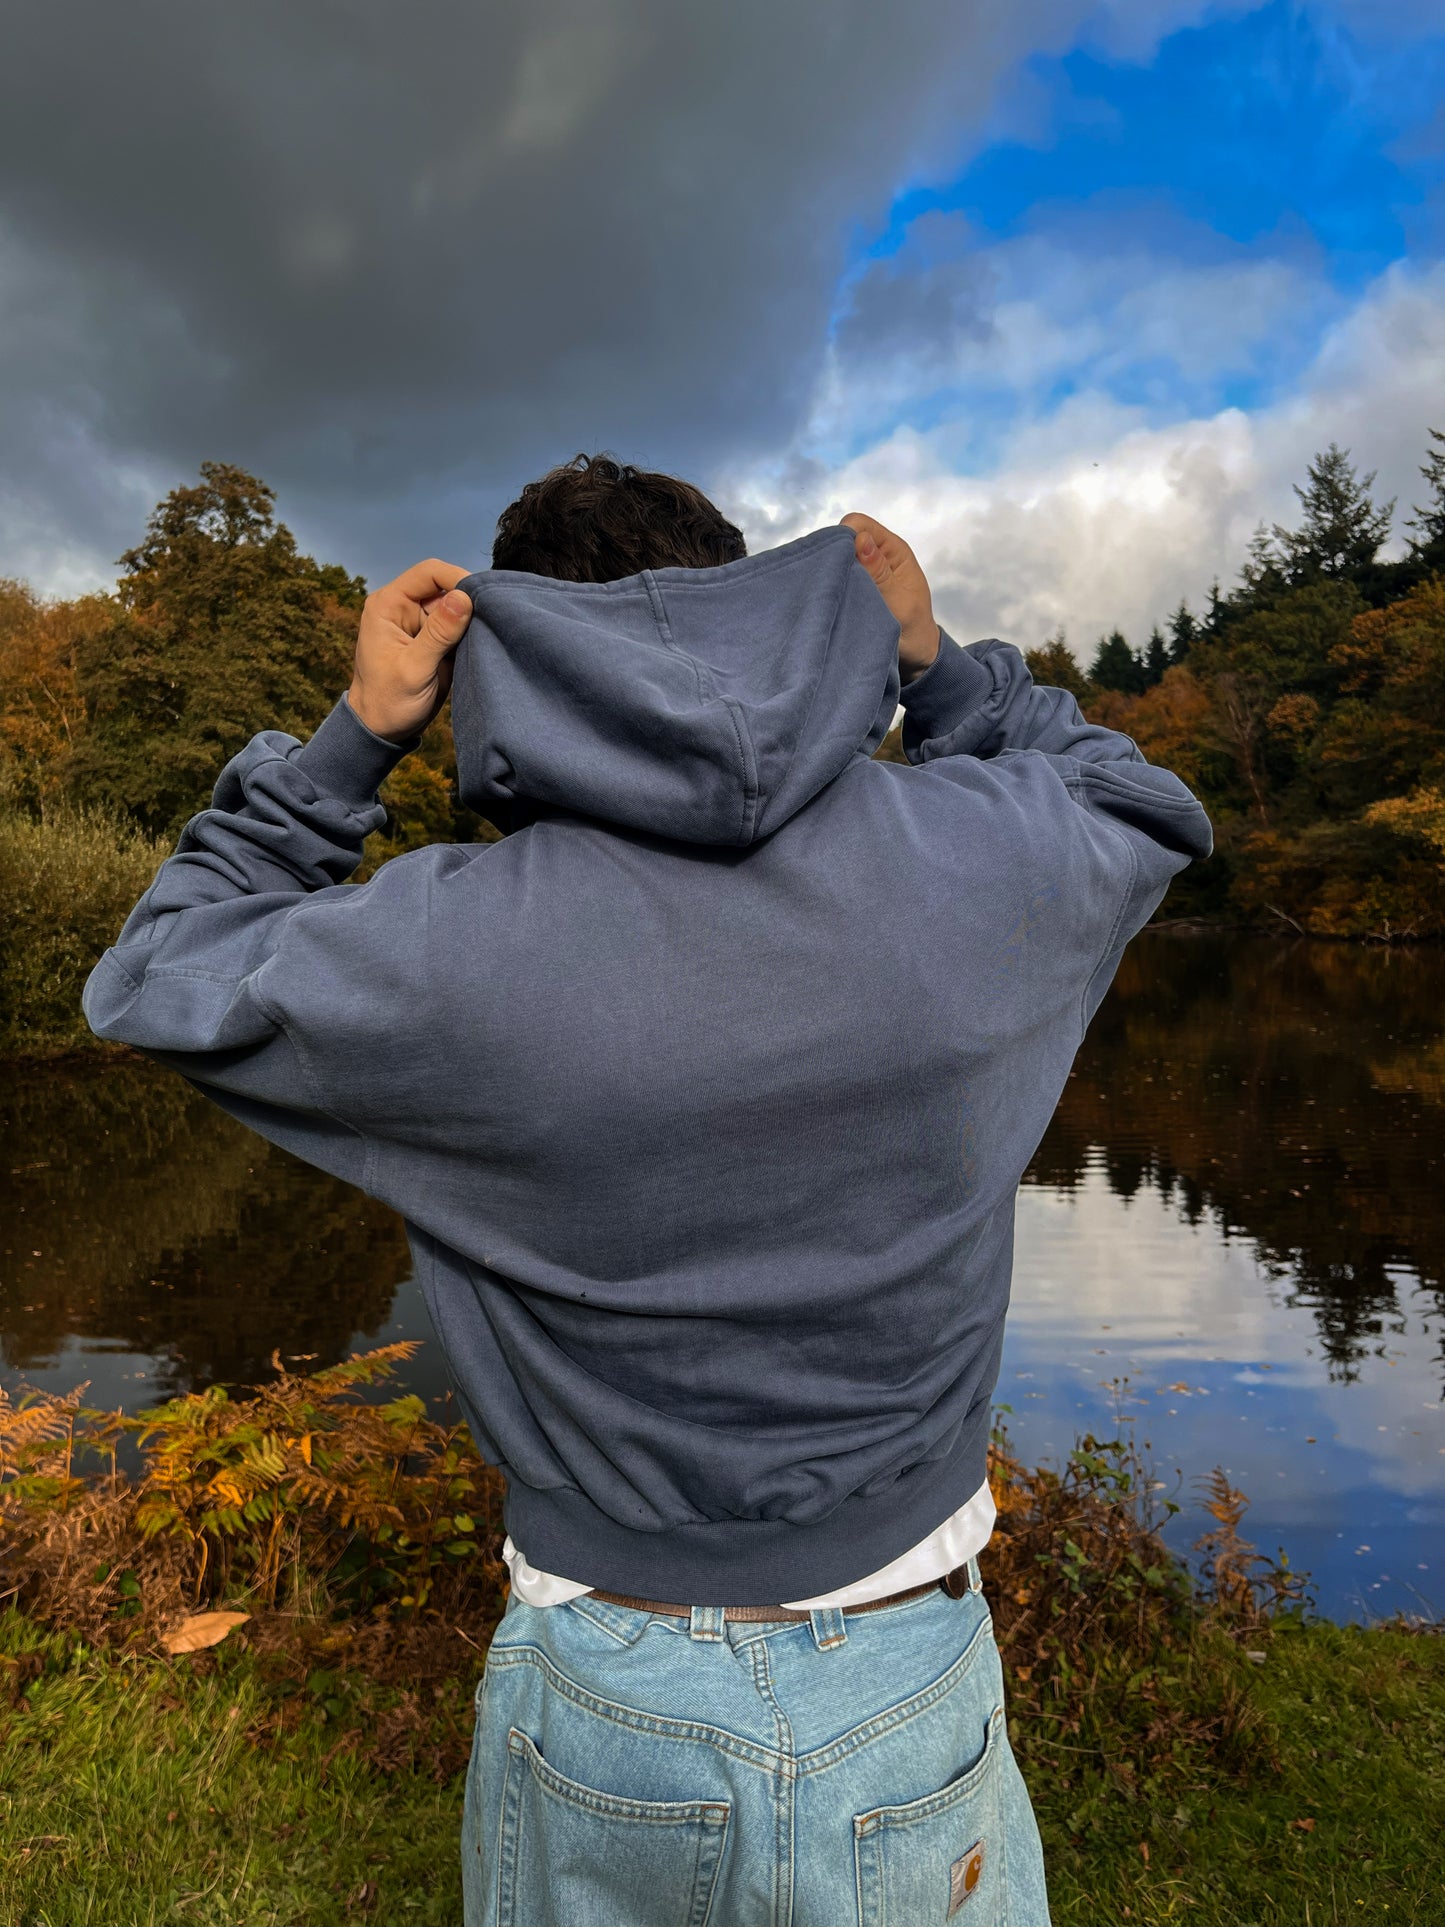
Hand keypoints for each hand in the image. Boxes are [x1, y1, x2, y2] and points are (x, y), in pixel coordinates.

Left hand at [346, 559, 472, 743]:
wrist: (382, 730)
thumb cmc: (388, 702)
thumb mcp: (414, 669)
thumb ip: (439, 633)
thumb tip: (464, 597)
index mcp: (389, 605)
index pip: (429, 573)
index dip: (458, 579)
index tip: (482, 598)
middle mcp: (405, 607)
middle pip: (446, 587)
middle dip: (469, 601)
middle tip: (491, 620)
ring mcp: (421, 623)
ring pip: (456, 606)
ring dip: (473, 619)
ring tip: (488, 635)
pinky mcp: (435, 640)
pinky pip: (459, 626)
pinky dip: (472, 634)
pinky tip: (482, 645)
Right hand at [840, 512, 940, 683]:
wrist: (915, 656)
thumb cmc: (914, 630)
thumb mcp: (899, 603)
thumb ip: (879, 573)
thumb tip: (861, 539)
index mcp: (894, 550)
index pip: (859, 524)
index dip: (844, 539)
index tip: (839, 566)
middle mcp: (878, 554)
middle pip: (844, 538)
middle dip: (835, 556)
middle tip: (834, 586)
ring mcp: (866, 570)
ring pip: (837, 558)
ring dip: (833, 574)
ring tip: (834, 597)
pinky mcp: (856, 586)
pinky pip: (838, 577)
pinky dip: (833, 586)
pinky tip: (832, 602)